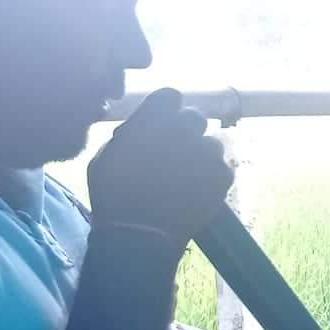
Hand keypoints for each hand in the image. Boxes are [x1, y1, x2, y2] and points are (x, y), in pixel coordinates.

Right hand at [87, 88, 232, 243]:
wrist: (140, 233)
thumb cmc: (113, 194)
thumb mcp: (106, 156)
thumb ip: (130, 133)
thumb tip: (143, 126)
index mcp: (154, 119)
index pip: (170, 95)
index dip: (166, 109)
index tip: (161, 122)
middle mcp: (185, 129)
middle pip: (194, 117)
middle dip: (185, 130)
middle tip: (173, 152)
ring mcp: (208, 152)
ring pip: (211, 142)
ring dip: (200, 153)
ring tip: (184, 175)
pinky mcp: (223, 174)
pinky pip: (221, 166)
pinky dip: (211, 175)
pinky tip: (195, 189)